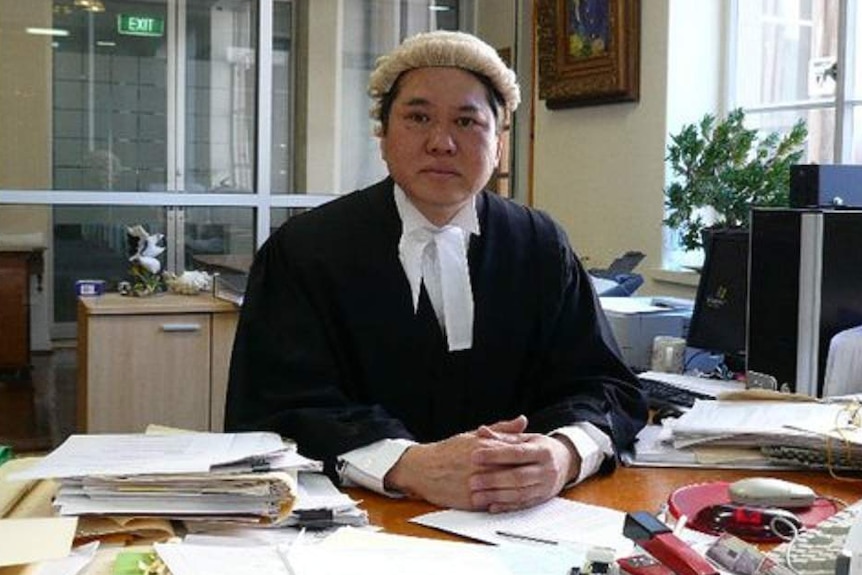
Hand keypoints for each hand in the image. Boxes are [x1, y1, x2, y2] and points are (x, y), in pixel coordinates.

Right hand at [382, 416, 529, 509]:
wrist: (423, 468)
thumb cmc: (449, 450)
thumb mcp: (473, 435)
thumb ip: (502, 429)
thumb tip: (523, 420)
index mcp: (483, 447)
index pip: (515, 451)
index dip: (528, 456)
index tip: (539, 458)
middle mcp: (480, 464)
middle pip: (512, 471)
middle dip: (526, 474)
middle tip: (540, 476)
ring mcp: (475, 483)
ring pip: (504, 489)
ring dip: (517, 490)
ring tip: (529, 490)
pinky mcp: (469, 500)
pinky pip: (492, 503)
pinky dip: (503, 503)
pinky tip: (512, 501)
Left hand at [469, 425, 581, 512]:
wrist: (566, 462)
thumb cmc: (539, 447)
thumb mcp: (525, 438)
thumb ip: (503, 436)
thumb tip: (482, 431)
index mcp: (542, 450)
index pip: (517, 453)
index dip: (495, 455)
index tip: (474, 456)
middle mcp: (546, 469)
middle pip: (518, 476)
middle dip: (493, 480)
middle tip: (472, 481)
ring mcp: (545, 486)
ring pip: (520, 494)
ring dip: (496, 497)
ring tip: (476, 496)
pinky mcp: (542, 499)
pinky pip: (523, 505)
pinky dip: (506, 507)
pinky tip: (491, 507)